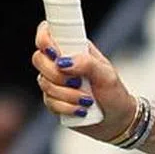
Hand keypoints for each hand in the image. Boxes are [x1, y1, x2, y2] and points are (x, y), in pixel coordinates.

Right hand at [32, 21, 138, 139]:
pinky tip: (80, 109)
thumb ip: (87, 64)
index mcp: (75, 47)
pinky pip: (48, 101)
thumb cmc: (114, 93)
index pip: (49, 32)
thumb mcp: (107, 75)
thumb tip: (63, 61)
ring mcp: (55, 81)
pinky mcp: (53, 100)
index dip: (44, 39)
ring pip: (43, 82)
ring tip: (87, 99)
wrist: (115, 120)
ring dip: (66, 94)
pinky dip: (65, 106)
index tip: (54, 53)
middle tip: (77, 82)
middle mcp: (61, 62)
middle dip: (56, 74)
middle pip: (38, 58)